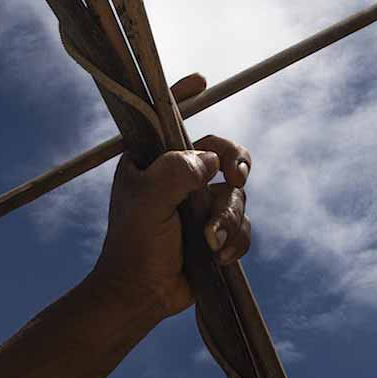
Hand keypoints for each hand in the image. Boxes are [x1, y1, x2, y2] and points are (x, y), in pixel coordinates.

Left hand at [90, 81, 252, 323]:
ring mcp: (199, 203)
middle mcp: (179, 176)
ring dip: (228, 220)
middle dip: (236, 164)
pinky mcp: (216, 230)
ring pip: (237, 194)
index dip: (185, 96)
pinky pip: (243, 224)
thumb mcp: (147, 202)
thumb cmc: (133, 245)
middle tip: (236, 177)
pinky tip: (218, 257)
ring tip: (209, 243)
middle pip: (224, 152)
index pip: (170, 119)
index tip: (202, 82)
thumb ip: (176, 173)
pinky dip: (235, 241)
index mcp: (153, 161)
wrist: (141, 295)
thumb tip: (212, 161)